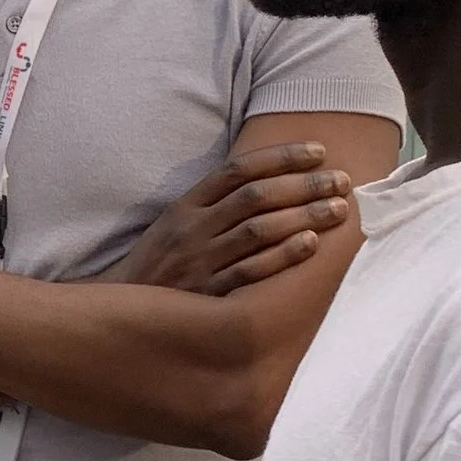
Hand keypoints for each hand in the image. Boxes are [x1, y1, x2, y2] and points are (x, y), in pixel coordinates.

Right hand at [112, 145, 353, 297]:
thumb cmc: (158, 265)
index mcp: (186, 205)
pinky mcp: (207, 294)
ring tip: (339, 209)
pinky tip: (310, 244)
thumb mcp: (175, 225)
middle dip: (304, 185)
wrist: (119, 310)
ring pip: (258, 230)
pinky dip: (282, 256)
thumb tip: (267, 181)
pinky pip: (250, 271)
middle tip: (342, 180)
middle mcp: (193, 228)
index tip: (319, 150)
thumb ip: (213, 205)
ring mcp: (200, 261)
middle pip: (256, 197)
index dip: (281, 157)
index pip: (238, 170)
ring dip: (303, 216)